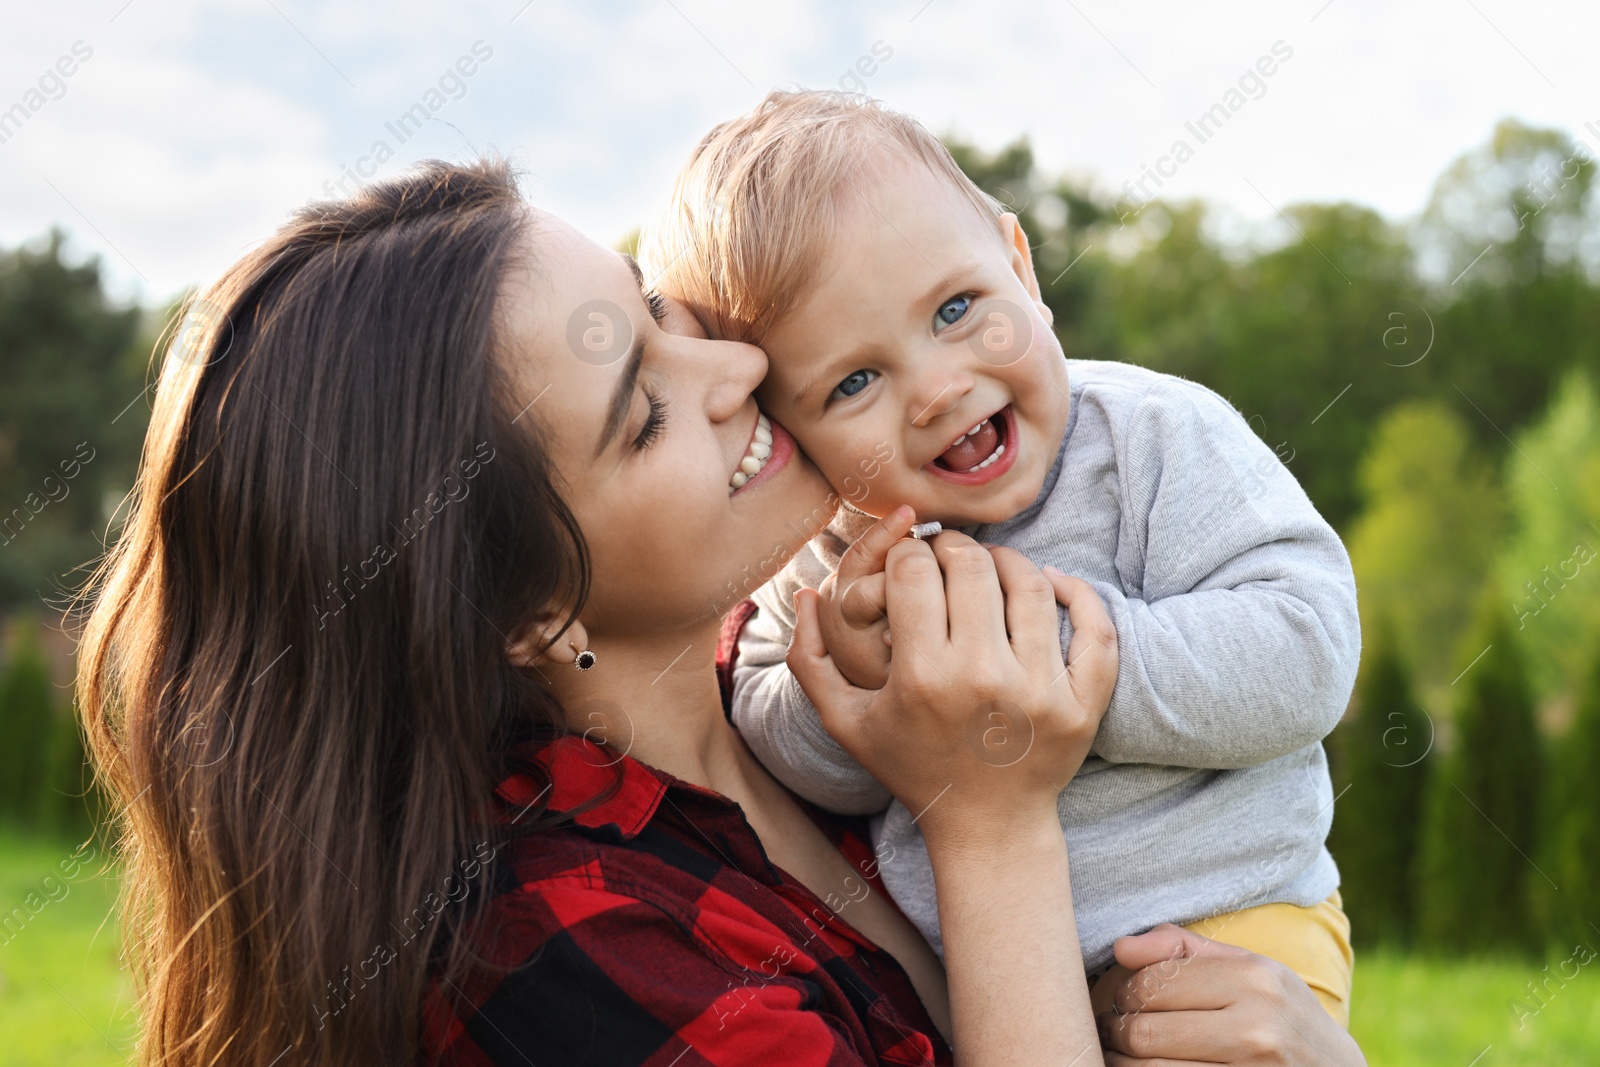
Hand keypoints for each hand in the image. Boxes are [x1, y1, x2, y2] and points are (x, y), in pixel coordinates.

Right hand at [788, 527, 1118, 839]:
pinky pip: (1094, 627)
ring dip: (1009, 560)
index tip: (908, 561)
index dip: (906, 553)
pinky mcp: (1082, 704)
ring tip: (991, 565)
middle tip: (946, 553)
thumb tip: (805, 593)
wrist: (987, 827)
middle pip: (972, 567)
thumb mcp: (845, 722)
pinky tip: (1052, 582)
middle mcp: (982, 678)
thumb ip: (809, 660)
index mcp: (921, 677)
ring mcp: (1039, 690)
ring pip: (1032, 583)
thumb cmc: (912, 767)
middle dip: (952, 547)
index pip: (913, 572)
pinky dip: (1078, 592)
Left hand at [1095, 924, 1364, 1065]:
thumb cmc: (1284, 1017)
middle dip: (1116, 1031)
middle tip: (1113, 1030)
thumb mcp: (1251, 970)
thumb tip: (1121, 948)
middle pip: (1144, 1030)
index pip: (1151, 982)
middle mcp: (1258, 1028)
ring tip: (1122, 1054)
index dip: (1123, 992)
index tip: (1122, 1000)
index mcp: (1256, 980)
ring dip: (1122, 1063)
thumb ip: (1184, 950)